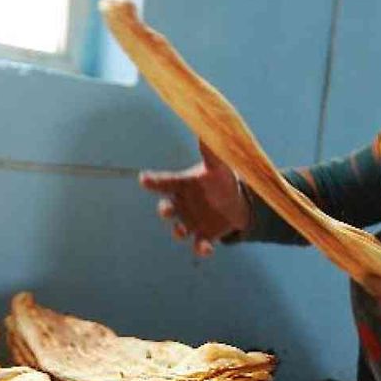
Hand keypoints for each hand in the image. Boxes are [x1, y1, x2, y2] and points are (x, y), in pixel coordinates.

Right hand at [138, 141, 248, 257]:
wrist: (236, 204)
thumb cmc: (221, 181)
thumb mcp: (219, 167)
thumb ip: (211, 153)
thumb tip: (205, 131)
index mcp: (182, 185)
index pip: (165, 182)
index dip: (153, 181)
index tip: (143, 179)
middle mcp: (182, 205)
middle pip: (167, 208)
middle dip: (164, 210)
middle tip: (165, 209)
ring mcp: (191, 223)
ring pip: (179, 230)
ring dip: (177, 232)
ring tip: (180, 231)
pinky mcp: (204, 237)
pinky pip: (199, 245)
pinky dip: (201, 249)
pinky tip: (206, 249)